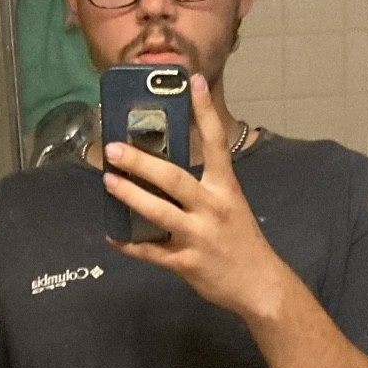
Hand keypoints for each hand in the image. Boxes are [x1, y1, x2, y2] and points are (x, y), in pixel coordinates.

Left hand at [103, 74, 289, 321]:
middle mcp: (212, 208)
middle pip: (173, 178)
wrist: (260, 285)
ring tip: (108, 181)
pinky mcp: (187, 263)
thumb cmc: (240, 240)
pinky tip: (112, 235)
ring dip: (130, 196)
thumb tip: (166, 166)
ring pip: (158, 213)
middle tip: (114, 148)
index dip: (204, 111)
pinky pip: (152, 253)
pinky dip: (130, 246)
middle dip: (141, 162)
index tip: (192, 81)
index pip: (215, 142)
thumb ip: (204, 186)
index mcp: (225, 188)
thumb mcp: (230, 204)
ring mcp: (198, 236)